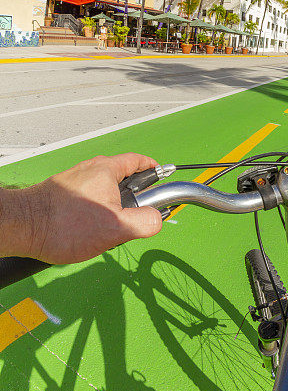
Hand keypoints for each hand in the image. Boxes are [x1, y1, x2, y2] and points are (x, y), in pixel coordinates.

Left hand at [0, 154, 162, 263]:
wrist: (24, 227)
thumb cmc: (64, 225)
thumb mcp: (116, 228)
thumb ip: (144, 222)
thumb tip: (156, 219)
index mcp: (107, 170)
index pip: (137, 161)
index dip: (152, 168)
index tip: (161, 175)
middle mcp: (90, 170)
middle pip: (121, 176)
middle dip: (133, 194)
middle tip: (137, 212)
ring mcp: (74, 180)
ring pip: (103, 189)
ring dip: (112, 205)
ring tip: (110, 227)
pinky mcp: (62, 194)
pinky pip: (88, 198)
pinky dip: (95, 209)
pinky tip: (89, 229)